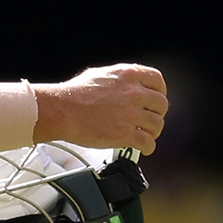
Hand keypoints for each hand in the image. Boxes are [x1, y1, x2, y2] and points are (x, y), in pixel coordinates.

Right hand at [30, 64, 167, 154]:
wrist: (61, 110)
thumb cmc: (73, 94)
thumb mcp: (99, 74)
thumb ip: (118, 79)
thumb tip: (126, 85)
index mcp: (127, 75)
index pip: (158, 81)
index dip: (159, 92)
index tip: (155, 100)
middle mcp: (133, 93)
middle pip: (161, 104)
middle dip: (156, 114)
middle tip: (149, 120)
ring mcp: (131, 114)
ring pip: (157, 125)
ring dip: (153, 132)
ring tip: (145, 135)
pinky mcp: (125, 134)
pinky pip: (148, 143)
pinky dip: (148, 147)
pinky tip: (142, 148)